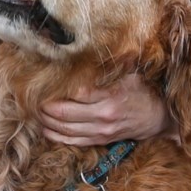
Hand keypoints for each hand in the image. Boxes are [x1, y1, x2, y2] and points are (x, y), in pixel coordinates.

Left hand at [39, 73, 172, 145]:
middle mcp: (103, 116)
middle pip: (64, 114)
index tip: (45, 83)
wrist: (156, 118)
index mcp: (110, 96)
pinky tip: (45, 129)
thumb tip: (87, 49)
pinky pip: (71, 142)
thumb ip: (109, 65)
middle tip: (34, 99)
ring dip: (46, 122)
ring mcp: (100, 131)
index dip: (57, 90)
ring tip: (36, 113)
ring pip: (64, 130)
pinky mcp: (99, 140)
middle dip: (45, 107)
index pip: (76, 94)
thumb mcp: (130, 73)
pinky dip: (55, 136)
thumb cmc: (142, 91)